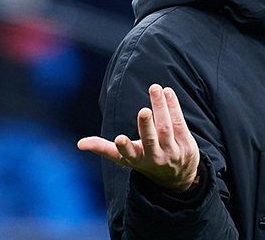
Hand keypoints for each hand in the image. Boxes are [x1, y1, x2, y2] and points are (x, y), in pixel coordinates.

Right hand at [78, 84, 199, 192]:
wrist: (178, 175)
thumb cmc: (145, 160)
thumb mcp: (125, 159)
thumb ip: (104, 148)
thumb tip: (79, 144)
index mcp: (136, 160)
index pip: (128, 155)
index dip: (124, 148)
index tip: (119, 139)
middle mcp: (154, 157)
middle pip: (151, 141)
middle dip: (147, 126)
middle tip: (144, 111)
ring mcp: (172, 151)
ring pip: (167, 128)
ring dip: (161, 107)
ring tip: (155, 88)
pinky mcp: (186, 143)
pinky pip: (179, 122)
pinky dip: (173, 106)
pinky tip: (167, 92)